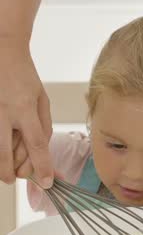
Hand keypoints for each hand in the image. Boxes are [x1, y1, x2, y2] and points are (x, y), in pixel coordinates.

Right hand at [0, 38, 52, 186]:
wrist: (2, 53)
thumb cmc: (24, 78)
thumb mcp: (42, 100)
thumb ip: (43, 125)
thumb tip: (41, 150)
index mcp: (25, 109)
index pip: (36, 145)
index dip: (42, 166)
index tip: (47, 181)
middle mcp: (4, 113)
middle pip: (6, 154)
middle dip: (11, 173)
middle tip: (14, 180)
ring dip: (0, 164)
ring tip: (6, 171)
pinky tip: (2, 151)